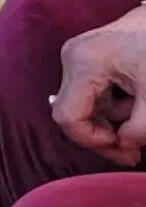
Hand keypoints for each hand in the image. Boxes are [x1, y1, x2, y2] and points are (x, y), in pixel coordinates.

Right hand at [52, 6, 145, 165]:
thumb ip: (140, 128)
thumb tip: (127, 145)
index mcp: (84, 64)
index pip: (67, 117)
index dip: (93, 140)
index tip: (125, 147)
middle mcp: (72, 57)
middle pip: (72, 111)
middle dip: (102, 135)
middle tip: (133, 152)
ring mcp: (78, 54)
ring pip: (82, 103)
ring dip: (110, 121)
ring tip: (142, 122)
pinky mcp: (88, 55)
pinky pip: (91, 91)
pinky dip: (111, 106)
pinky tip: (135, 106)